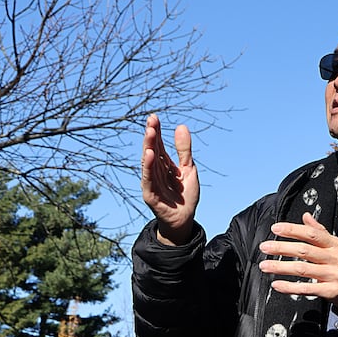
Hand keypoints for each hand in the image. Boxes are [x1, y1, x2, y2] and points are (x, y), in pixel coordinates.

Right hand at [140, 114, 198, 244]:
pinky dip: (148, 167)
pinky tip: (149, 155)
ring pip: (148, 162)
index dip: (157, 132)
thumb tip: (181, 126)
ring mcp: (151, 182)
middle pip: (152, 150)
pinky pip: (148, 179)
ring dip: (149, 147)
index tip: (154, 117)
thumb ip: (184, 150)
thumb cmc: (185, 195)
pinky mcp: (150, 194)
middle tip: (151, 120)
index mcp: (164, 165)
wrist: (184, 219)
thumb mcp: (189, 169)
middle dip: (151, 136)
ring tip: (150, 133)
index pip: (159, 145)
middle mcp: (155, 172)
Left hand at [259, 213, 337, 315]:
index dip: (293, 230)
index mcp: (336, 245)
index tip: (276, 228)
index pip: (312, 234)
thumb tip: (306, 216)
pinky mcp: (331, 292)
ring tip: (264, 266)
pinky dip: (290, 287)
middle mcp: (336, 258)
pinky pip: (307, 288)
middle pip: (304, 250)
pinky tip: (277, 284)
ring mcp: (334, 275)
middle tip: (264, 247)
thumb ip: (321, 232)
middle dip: (282, 248)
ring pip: (303, 269)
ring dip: (281, 267)